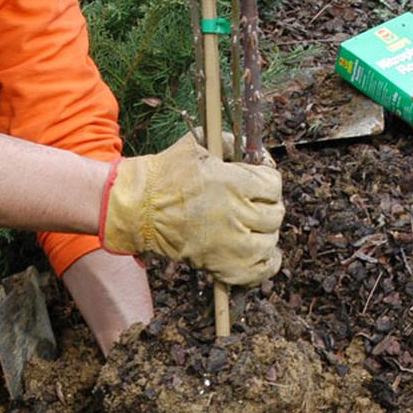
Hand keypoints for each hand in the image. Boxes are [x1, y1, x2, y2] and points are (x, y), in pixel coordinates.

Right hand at [100, 132, 281, 285]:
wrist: (137, 209)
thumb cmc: (163, 174)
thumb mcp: (195, 145)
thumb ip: (226, 142)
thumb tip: (248, 148)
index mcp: (233, 183)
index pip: (274, 184)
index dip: (267, 182)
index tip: (259, 184)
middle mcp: (236, 213)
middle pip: (275, 214)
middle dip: (267, 207)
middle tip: (253, 206)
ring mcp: (232, 243)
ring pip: (270, 241)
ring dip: (264, 234)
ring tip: (251, 230)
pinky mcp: (223, 266)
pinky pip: (261, 270)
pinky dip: (265, 263)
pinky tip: (258, 254)